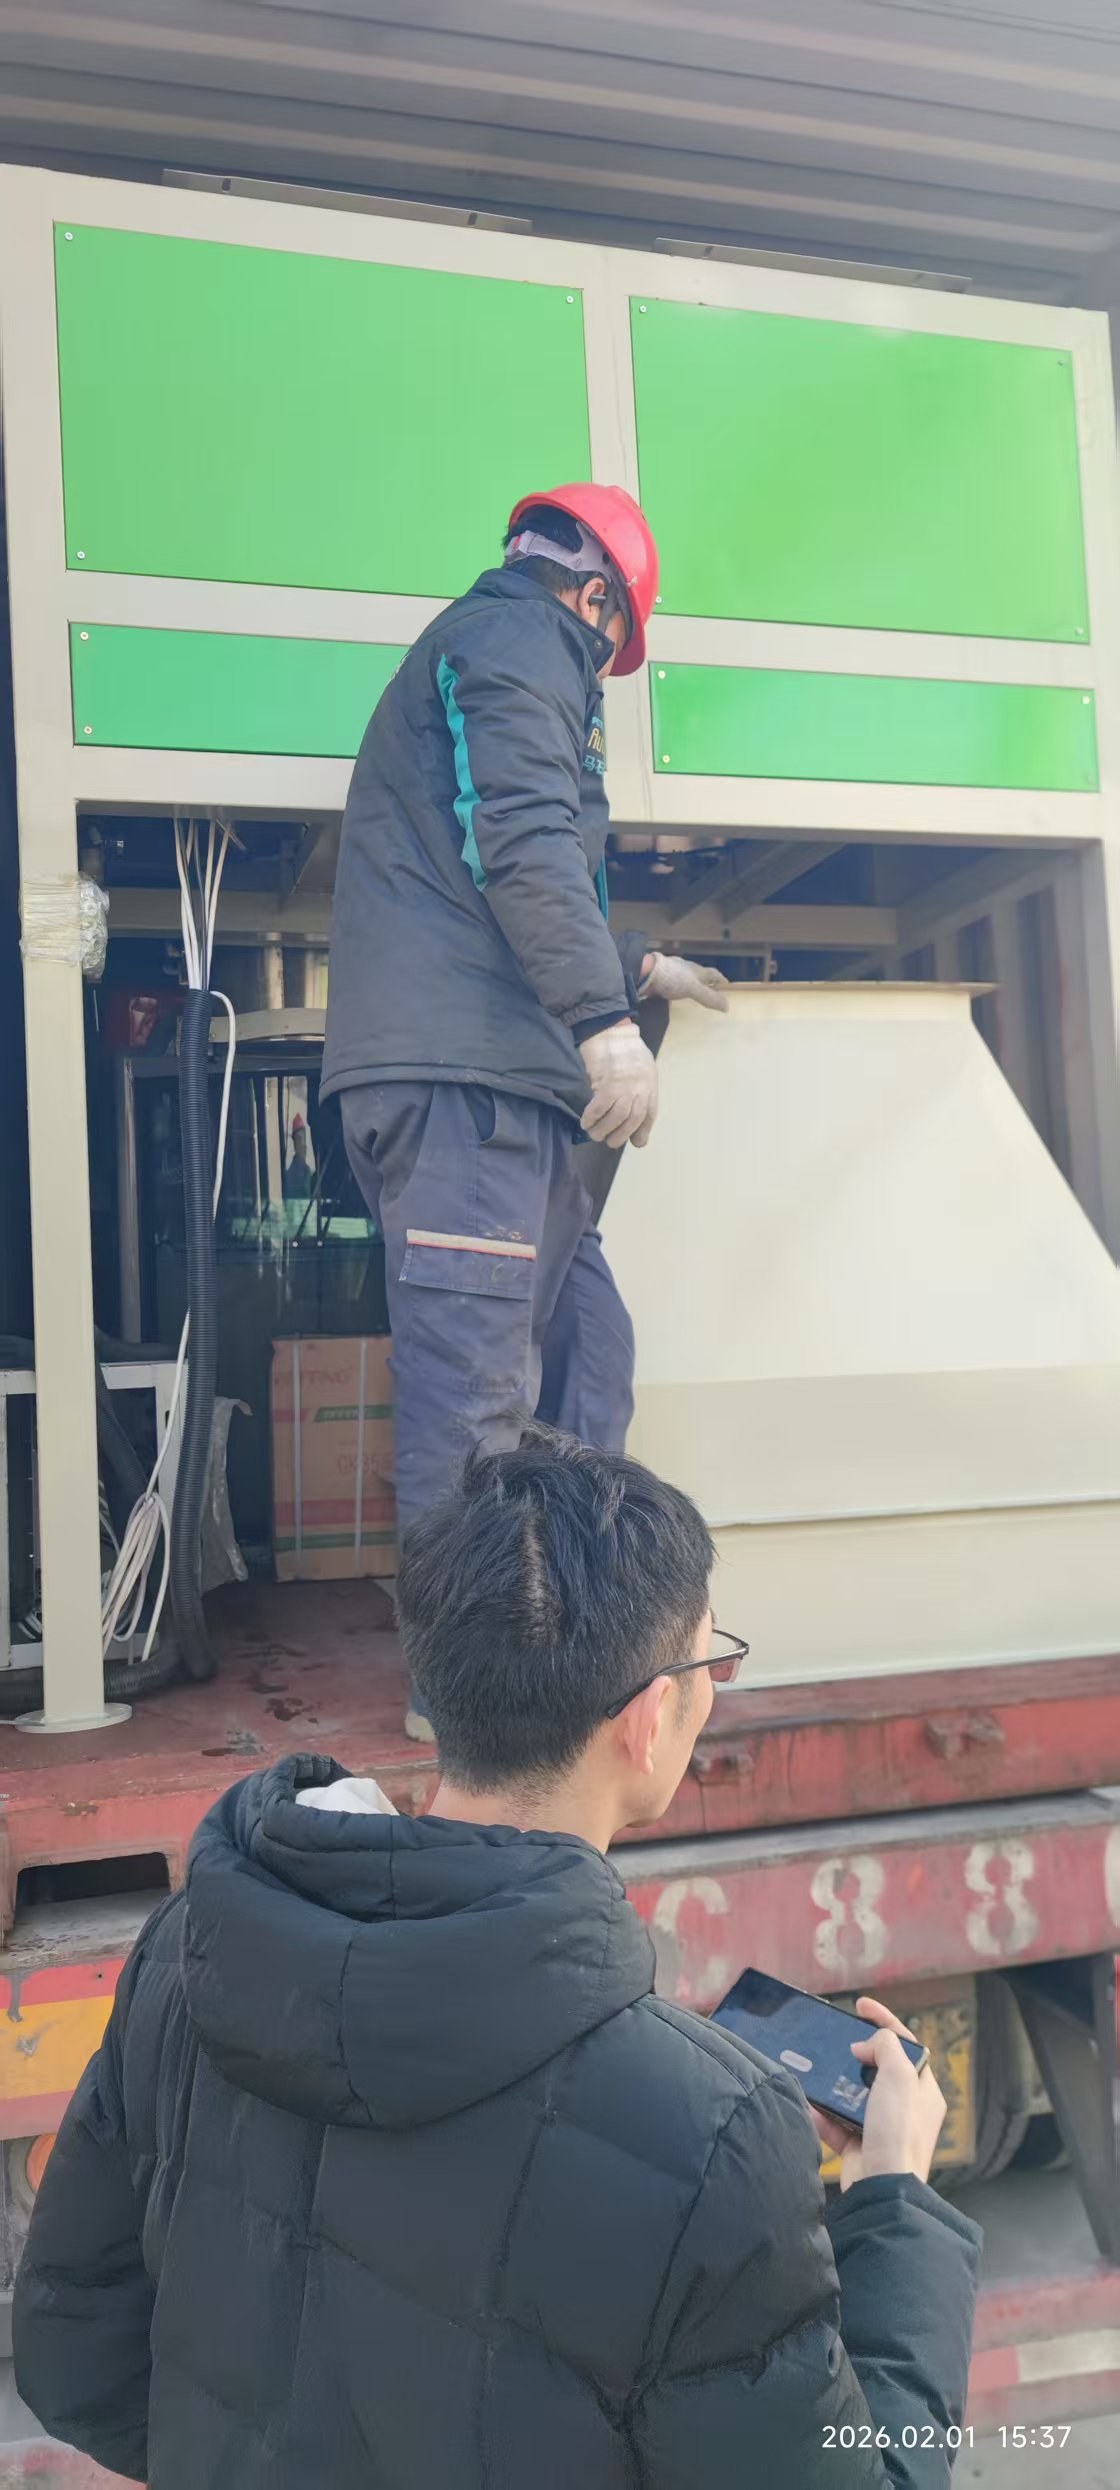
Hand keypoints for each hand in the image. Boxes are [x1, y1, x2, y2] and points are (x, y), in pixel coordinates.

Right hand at [578, 1020, 658, 1148]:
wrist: (610, 1029)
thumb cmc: (624, 1046)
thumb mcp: (642, 1066)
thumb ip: (640, 1087)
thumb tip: (633, 1109)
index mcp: (650, 1084)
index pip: (650, 1114)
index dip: (643, 1131)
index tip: (636, 1141)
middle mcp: (640, 1088)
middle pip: (633, 1120)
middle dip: (621, 1135)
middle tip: (610, 1141)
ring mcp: (624, 1087)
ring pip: (616, 1118)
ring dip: (604, 1130)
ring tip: (595, 1134)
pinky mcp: (606, 1084)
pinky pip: (599, 1108)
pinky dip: (591, 1118)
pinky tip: (585, 1122)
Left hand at [640, 954, 730, 1012]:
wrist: (644, 973)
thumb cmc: (671, 978)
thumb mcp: (693, 988)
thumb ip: (709, 997)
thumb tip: (727, 1007)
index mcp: (695, 969)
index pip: (713, 973)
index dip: (721, 979)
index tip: (727, 986)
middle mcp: (684, 969)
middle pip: (699, 975)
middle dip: (706, 982)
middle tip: (711, 992)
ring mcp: (671, 973)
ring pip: (685, 979)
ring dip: (691, 986)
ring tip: (694, 996)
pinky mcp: (659, 979)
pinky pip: (672, 985)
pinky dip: (676, 990)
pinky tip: (674, 996)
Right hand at [811, 1996, 945, 2192]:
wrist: (882, 2189)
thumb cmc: (898, 2133)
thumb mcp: (899, 2078)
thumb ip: (886, 2048)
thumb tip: (866, 2046)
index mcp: (923, 2091)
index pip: (906, 2045)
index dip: (884, 2021)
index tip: (861, 2005)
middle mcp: (905, 2109)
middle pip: (877, 2069)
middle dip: (854, 2056)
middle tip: (836, 2043)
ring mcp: (881, 2129)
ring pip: (853, 2095)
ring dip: (833, 2086)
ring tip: (816, 2073)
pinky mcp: (859, 2147)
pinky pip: (836, 2123)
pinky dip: (822, 2115)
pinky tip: (810, 2106)